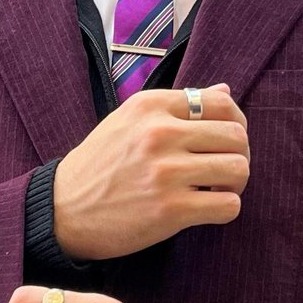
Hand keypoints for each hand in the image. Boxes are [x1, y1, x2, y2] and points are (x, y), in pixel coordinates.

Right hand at [52, 83, 248, 262]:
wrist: (64, 210)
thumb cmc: (99, 165)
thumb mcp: (129, 121)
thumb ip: (177, 105)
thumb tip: (225, 92)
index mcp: (150, 106)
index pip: (221, 103)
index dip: (235, 123)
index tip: (225, 141)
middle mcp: (159, 134)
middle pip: (236, 135)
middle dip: (239, 154)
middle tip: (224, 169)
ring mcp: (166, 172)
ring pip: (238, 168)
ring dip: (236, 182)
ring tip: (217, 188)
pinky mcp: (170, 210)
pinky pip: (228, 205)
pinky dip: (226, 208)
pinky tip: (208, 207)